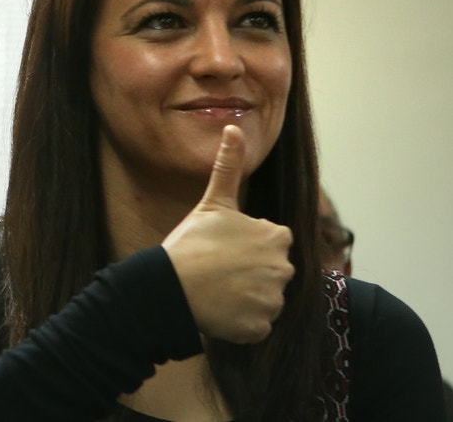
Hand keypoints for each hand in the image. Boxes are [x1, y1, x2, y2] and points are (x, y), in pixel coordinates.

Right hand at [162, 125, 293, 343]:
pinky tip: (219, 311)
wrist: (169, 286)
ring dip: (245, 299)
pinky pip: (256, 326)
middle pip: (271, 273)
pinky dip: (240, 323)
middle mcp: (283, 269)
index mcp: (277, 237)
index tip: (224, 249)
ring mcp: (272, 300)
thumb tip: (233, 126)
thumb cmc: (190, 242)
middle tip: (218, 271)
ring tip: (216, 291)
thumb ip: (229, 166)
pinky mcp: (260, 328)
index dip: (248, 246)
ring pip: (265, 300)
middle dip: (250, 274)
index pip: (273, 243)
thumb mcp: (213, 202)